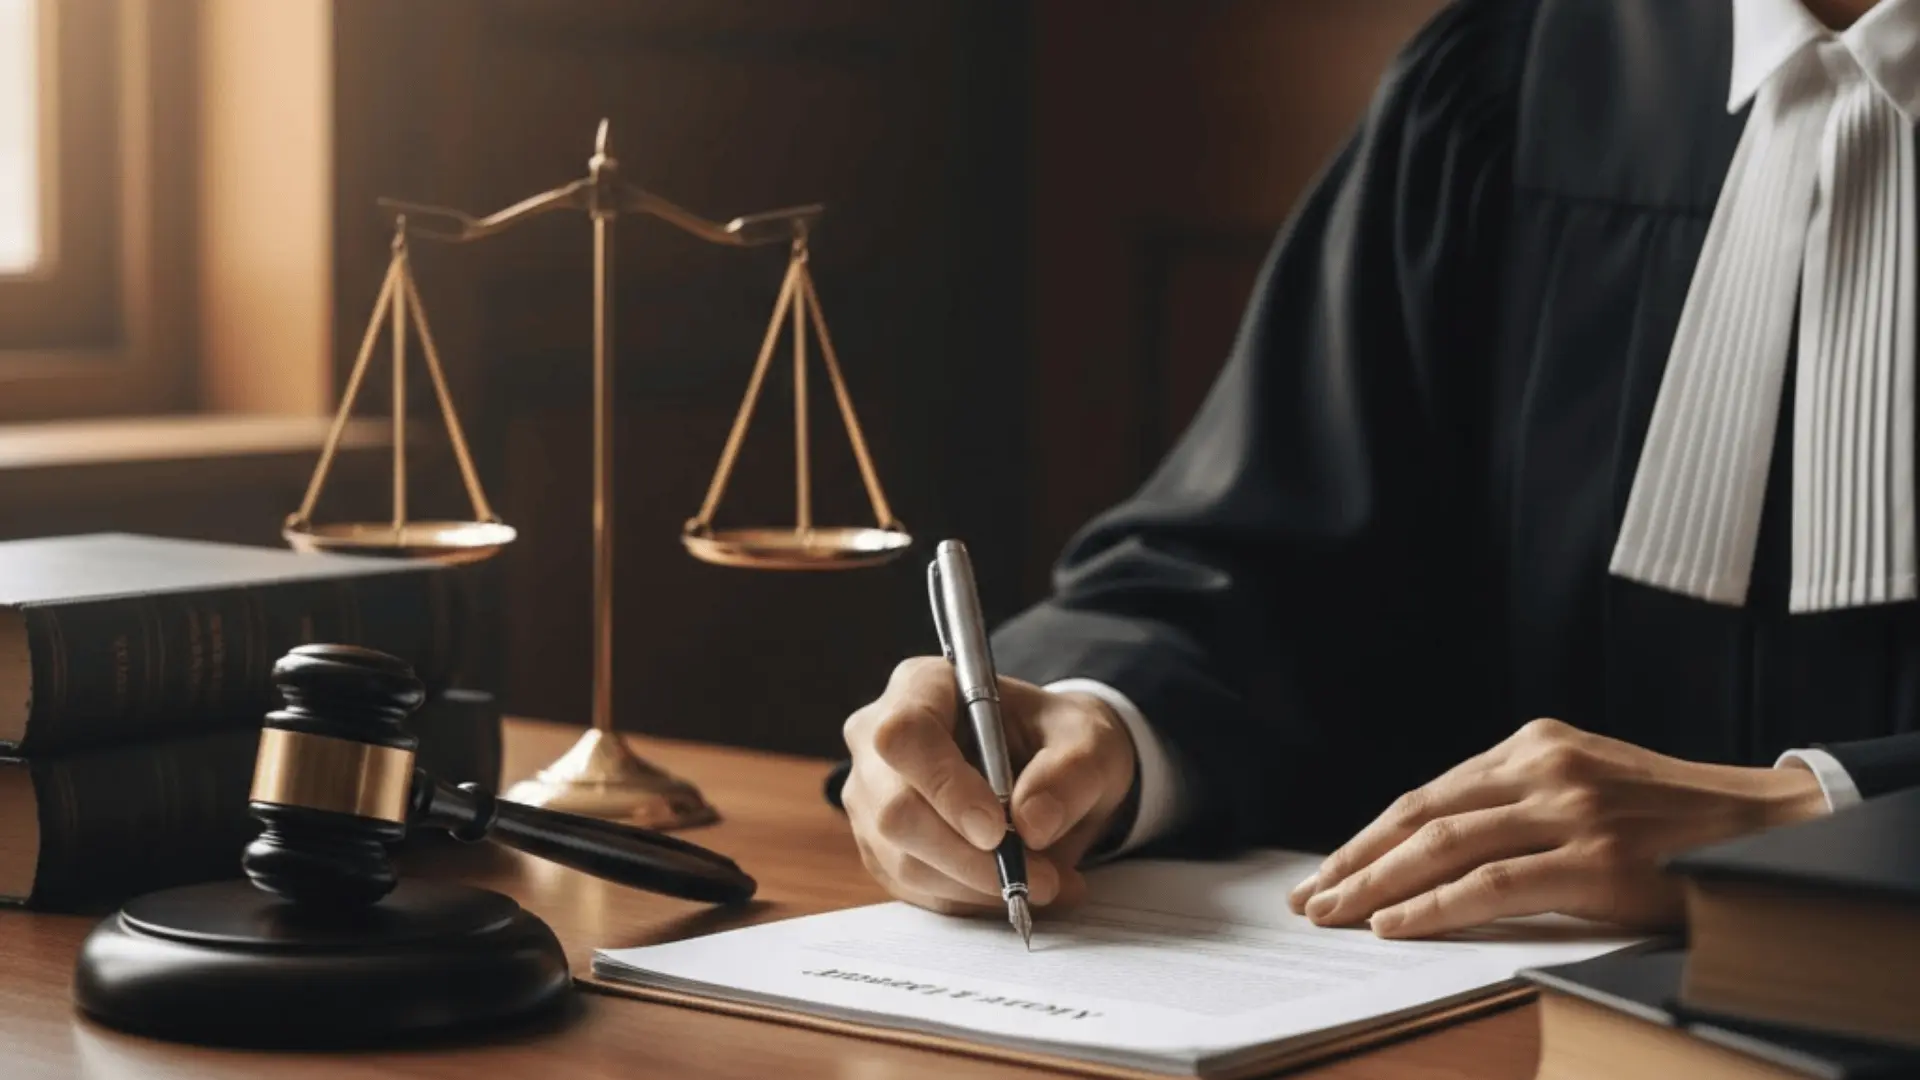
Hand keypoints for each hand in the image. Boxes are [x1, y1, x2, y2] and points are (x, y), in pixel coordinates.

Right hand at [841, 658, 1137, 914]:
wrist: (1048, 768)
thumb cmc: (1058, 739)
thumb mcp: (1088, 741)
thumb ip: (1070, 773)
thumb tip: (1032, 824)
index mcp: (922, 687)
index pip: (906, 735)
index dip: (945, 787)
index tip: (998, 831)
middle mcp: (878, 739)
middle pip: (896, 810)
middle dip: (971, 857)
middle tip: (1042, 877)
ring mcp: (871, 797)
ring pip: (904, 860)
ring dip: (979, 885)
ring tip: (1048, 883)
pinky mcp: (880, 847)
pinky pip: (915, 889)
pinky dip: (971, 899)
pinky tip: (1015, 885)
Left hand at [1286, 718, 1828, 937]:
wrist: (1768, 828)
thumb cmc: (1670, 820)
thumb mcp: (1585, 785)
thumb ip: (1517, 803)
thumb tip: (1434, 849)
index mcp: (1534, 744)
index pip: (1428, 794)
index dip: (1369, 836)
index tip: (1328, 868)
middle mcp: (1543, 766)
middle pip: (1420, 816)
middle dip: (1355, 860)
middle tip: (1310, 896)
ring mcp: (1569, 810)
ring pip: (1443, 846)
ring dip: (1377, 885)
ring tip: (1336, 914)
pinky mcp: (1593, 859)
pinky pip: (1491, 884)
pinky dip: (1433, 906)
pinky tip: (1395, 924)